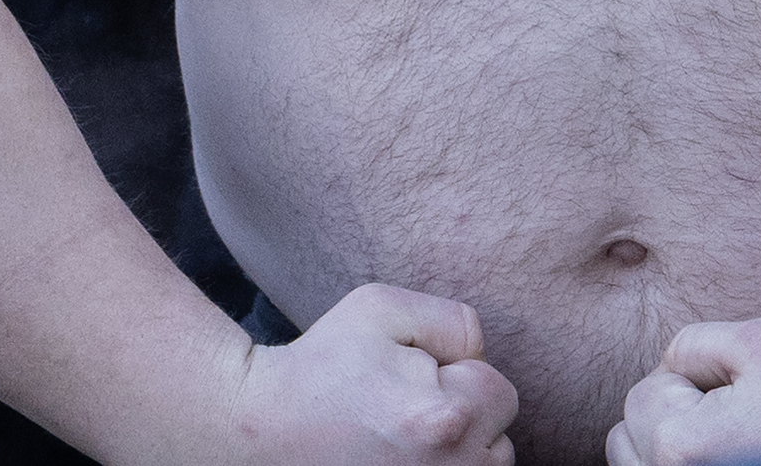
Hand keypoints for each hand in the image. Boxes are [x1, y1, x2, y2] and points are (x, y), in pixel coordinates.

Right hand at [259, 282, 517, 464]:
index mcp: (442, 420)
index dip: (460, 376)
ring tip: (400, 436)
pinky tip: (397, 456)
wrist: (259, 427)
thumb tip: (481, 357)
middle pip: (498, 442)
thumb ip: (453, 321)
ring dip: (456, 451)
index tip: (410, 379)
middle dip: (466, 419)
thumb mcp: (383, 309)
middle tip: (404, 409)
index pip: (501, 393)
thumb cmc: (322, 364)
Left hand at [605, 317, 760, 465]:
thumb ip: (692, 341)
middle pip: (628, 434)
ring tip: (730, 439)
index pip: (643, 393)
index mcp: (681, 448)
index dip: (694, 377)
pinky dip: (680, 464)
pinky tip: (725, 457)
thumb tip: (663, 366)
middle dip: (671, 413)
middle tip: (735, 413)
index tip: (746, 389)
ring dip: (668, 444)